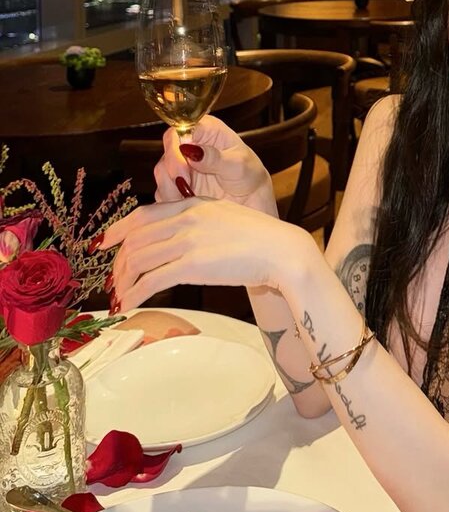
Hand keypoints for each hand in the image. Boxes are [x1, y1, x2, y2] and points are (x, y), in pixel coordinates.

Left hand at [101, 197, 314, 310]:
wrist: (281, 250)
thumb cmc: (261, 238)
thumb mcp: (225, 217)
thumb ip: (199, 222)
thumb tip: (180, 239)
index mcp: (192, 205)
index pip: (143, 215)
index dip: (118, 230)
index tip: (104, 243)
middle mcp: (186, 219)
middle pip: (136, 239)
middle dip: (118, 263)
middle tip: (113, 281)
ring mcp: (188, 241)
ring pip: (138, 260)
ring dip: (123, 282)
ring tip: (119, 297)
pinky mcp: (193, 265)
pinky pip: (152, 280)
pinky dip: (134, 294)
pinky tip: (129, 306)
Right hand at [153, 116, 276, 213]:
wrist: (252, 204)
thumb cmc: (250, 177)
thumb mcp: (238, 166)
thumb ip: (215, 158)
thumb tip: (190, 150)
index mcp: (206, 131)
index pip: (179, 128)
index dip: (176, 145)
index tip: (185, 163)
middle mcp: (190, 146)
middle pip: (166, 152)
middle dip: (173, 170)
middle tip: (187, 184)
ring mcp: (182, 167)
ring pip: (161, 173)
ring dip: (172, 187)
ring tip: (191, 197)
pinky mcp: (177, 187)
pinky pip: (163, 193)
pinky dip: (172, 201)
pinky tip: (188, 205)